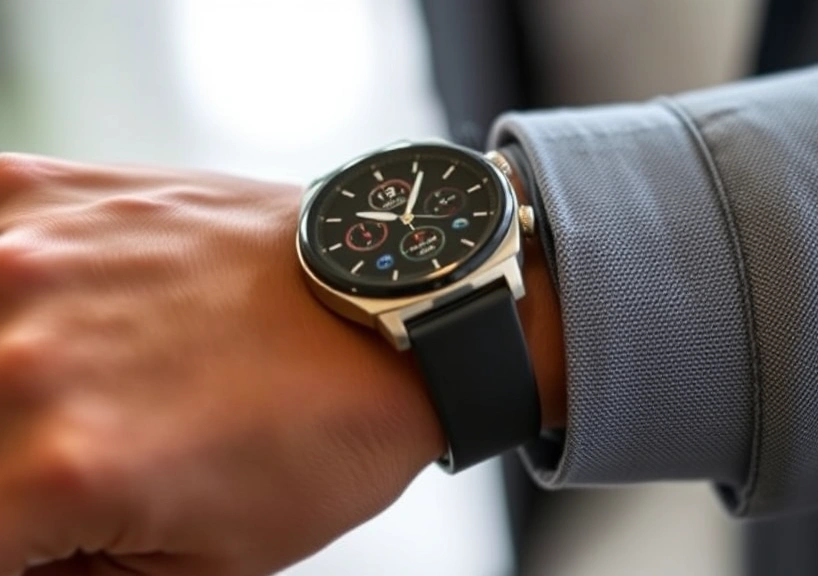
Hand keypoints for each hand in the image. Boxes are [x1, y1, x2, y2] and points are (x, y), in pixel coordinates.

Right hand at [0, 155, 445, 575]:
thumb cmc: (326, 428)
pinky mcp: (35, 192)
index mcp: (61, 470)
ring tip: (62, 397)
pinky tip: (37, 323)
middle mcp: (21, 358)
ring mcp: (21, 258)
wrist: (384, 304)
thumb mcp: (205, 565)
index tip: (32, 527)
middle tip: (47, 461)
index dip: (9, 541)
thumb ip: (64, 575)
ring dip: (3, 387)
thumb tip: (21, 553)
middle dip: (6, 477)